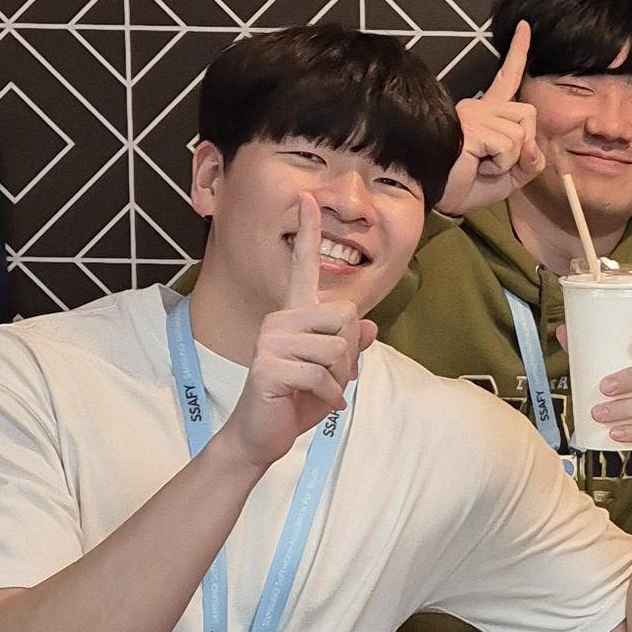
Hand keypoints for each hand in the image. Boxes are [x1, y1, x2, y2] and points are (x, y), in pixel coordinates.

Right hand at [226, 192, 370, 470]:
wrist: (262, 434)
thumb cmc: (296, 399)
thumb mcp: (333, 373)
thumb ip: (351, 348)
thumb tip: (368, 325)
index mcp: (294, 315)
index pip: (302, 266)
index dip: (308, 232)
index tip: (309, 198)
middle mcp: (280, 319)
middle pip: (344, 317)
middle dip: (348, 355)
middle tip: (328, 377)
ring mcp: (270, 341)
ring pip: (337, 349)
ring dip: (337, 380)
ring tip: (316, 390)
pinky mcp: (267, 365)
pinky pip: (320, 376)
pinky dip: (327, 397)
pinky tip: (309, 403)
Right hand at [442, 21, 540, 216]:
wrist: (436, 196)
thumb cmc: (466, 185)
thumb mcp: (509, 177)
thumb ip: (529, 161)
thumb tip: (531, 146)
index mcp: (487, 113)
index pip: (507, 78)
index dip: (518, 52)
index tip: (525, 26)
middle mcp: (480, 106)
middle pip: (528, 114)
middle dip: (523, 144)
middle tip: (496, 162)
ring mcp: (474, 113)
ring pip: (520, 134)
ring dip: (509, 160)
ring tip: (483, 166)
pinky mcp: (472, 126)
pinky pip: (509, 146)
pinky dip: (501, 165)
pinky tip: (479, 166)